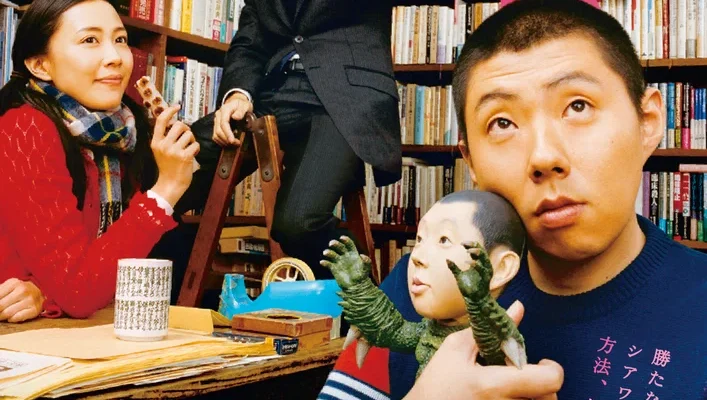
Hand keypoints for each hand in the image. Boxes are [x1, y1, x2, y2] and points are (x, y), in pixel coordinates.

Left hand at [0, 278, 44, 322]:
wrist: (42, 292)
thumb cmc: (21, 290)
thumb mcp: (9, 286)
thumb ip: (0, 292)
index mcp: (14, 283)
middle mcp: (23, 291)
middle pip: (0, 306)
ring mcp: (30, 301)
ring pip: (7, 313)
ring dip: (1, 316)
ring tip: (1, 316)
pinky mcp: (34, 310)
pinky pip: (17, 318)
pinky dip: (11, 319)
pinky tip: (11, 316)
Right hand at [150, 104, 199, 206]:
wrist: (170, 184)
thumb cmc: (168, 166)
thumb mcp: (160, 150)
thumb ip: (165, 137)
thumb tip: (176, 122)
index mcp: (156, 142)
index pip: (161, 120)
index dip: (169, 111)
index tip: (177, 106)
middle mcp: (163, 145)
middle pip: (179, 125)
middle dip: (186, 129)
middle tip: (186, 138)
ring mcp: (173, 151)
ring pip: (189, 134)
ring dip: (191, 140)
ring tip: (187, 149)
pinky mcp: (184, 156)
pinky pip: (195, 144)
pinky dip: (196, 148)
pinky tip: (192, 155)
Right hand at [213, 92, 252, 145]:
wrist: (237, 103)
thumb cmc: (242, 105)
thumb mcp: (245, 105)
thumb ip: (241, 110)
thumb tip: (235, 117)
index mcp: (225, 110)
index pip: (224, 123)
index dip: (227, 133)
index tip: (232, 141)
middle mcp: (218, 116)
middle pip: (218, 131)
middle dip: (227, 140)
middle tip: (237, 144)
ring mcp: (216, 121)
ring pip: (216, 135)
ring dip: (224, 142)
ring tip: (235, 145)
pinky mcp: (217, 126)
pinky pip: (216, 136)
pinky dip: (222, 142)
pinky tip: (229, 144)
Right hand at [320, 236, 370, 288]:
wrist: (356, 286)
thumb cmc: (362, 276)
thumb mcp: (366, 269)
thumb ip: (366, 261)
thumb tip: (362, 255)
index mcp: (353, 254)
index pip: (349, 244)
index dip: (346, 240)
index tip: (342, 238)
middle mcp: (345, 256)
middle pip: (339, 247)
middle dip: (335, 244)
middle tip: (331, 243)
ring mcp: (339, 262)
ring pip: (332, 254)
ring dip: (329, 252)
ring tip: (326, 253)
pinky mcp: (334, 268)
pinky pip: (328, 264)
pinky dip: (325, 263)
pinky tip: (323, 262)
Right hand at [404, 301, 563, 399]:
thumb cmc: (436, 383)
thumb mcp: (456, 349)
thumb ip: (490, 330)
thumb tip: (518, 308)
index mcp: (494, 385)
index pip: (549, 381)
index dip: (552, 369)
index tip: (540, 363)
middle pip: (550, 397)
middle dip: (543, 384)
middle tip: (522, 375)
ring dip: (533, 394)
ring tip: (511, 386)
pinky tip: (503, 396)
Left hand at [447, 242, 491, 298]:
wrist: (474, 300)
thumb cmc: (468, 287)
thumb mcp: (459, 275)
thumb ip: (454, 267)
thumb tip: (447, 259)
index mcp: (479, 263)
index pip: (477, 249)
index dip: (470, 245)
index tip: (462, 243)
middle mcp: (484, 266)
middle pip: (482, 251)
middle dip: (474, 246)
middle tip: (464, 244)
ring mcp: (486, 272)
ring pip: (485, 259)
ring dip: (477, 253)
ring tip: (468, 251)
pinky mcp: (485, 279)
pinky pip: (482, 270)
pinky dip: (476, 265)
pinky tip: (468, 262)